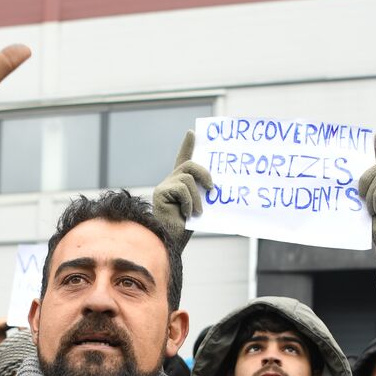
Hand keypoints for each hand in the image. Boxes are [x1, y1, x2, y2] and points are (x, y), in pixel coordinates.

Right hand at [151, 130, 212, 249]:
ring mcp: (164, 186)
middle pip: (189, 165)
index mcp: (179, 184)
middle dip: (205, 174)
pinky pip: (182, 189)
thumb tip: (215, 186)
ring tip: (197, 213)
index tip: (193, 133)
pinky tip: (186, 214)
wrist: (171, 242)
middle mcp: (170, 181)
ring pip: (188, 178)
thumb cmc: (185, 228)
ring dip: (197, 198)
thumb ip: (202, 193)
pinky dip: (189, 202)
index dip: (187, 145)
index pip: (183, 159)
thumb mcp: (199, 207)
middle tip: (212, 189)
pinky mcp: (160, 192)